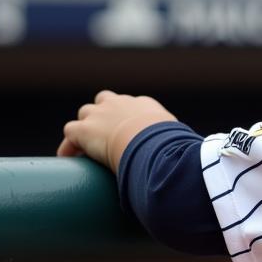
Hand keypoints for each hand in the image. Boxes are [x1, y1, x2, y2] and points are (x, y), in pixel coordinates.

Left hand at [58, 90, 175, 171]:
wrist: (148, 142)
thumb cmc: (168, 144)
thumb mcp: (178, 138)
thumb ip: (178, 143)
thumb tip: (192, 159)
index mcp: (144, 104)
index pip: (131, 105)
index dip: (127, 118)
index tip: (129, 132)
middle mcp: (120, 103)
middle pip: (105, 101)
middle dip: (104, 115)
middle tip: (106, 136)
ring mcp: (100, 114)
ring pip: (86, 114)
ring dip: (86, 127)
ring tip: (86, 148)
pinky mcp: (84, 129)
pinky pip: (70, 132)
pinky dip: (69, 145)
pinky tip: (71, 161)